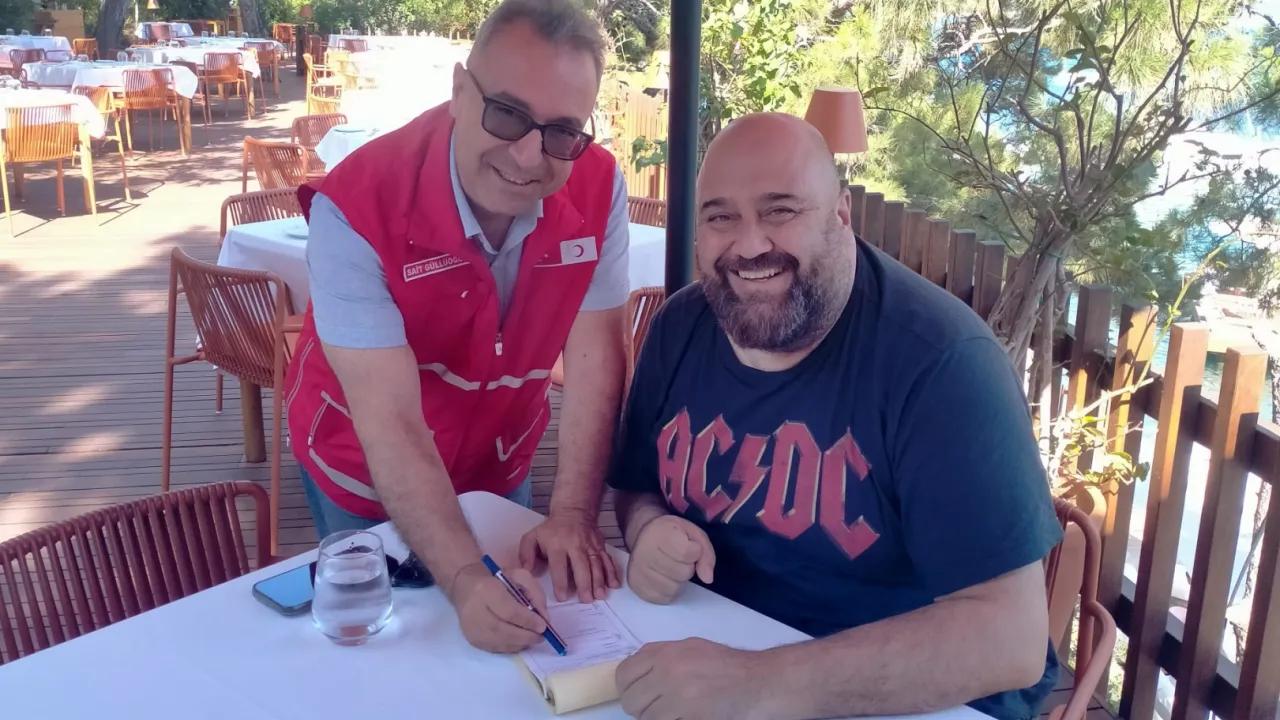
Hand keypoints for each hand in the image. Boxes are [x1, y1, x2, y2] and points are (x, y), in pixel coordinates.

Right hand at [451, 563, 548, 652]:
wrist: (466, 587)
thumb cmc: (496, 580)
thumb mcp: (519, 577)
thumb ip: (535, 594)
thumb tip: (545, 618)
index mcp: (486, 590)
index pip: (509, 612)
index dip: (528, 621)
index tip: (544, 626)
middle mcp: (475, 612)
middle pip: (505, 631)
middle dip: (527, 636)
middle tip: (542, 636)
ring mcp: (472, 629)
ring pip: (501, 643)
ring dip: (522, 643)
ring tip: (533, 638)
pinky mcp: (472, 640)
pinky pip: (496, 649)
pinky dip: (512, 647)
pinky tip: (520, 641)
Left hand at [518, 508, 621, 601]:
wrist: (573, 511)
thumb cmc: (551, 529)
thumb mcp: (532, 537)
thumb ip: (526, 554)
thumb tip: (526, 571)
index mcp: (557, 545)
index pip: (559, 565)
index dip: (560, 582)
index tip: (562, 597)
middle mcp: (575, 545)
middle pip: (581, 566)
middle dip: (584, 583)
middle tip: (586, 600)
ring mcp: (590, 545)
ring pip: (596, 564)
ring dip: (599, 580)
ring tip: (599, 596)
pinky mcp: (600, 545)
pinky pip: (607, 559)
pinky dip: (612, 572)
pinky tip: (614, 584)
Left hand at [617, 638, 765, 719]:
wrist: (759, 682)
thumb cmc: (728, 666)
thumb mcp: (691, 648)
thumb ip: (662, 658)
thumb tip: (638, 673)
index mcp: (666, 652)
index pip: (624, 673)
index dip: (627, 688)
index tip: (637, 695)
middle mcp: (667, 670)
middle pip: (631, 700)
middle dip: (640, 709)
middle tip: (657, 710)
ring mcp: (678, 694)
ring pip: (646, 718)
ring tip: (676, 714)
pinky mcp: (690, 715)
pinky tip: (688, 717)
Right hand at [627, 515, 714, 604]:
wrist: (643, 535)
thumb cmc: (670, 533)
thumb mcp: (693, 533)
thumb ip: (705, 553)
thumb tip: (707, 578)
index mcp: (660, 534)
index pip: (688, 553)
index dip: (695, 551)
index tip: (687, 545)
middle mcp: (645, 553)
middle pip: (683, 573)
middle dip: (687, 566)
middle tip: (677, 557)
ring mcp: (639, 572)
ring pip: (675, 588)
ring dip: (678, 580)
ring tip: (670, 567)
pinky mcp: (637, 587)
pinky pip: (664, 598)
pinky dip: (669, 590)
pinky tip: (663, 577)